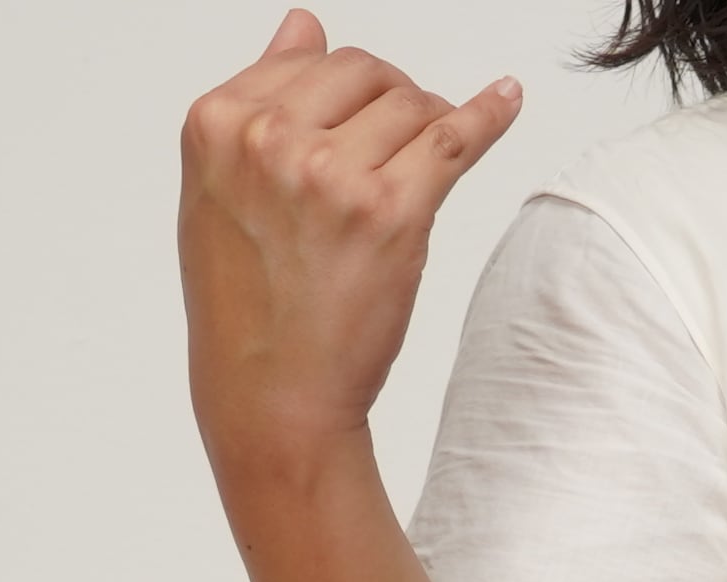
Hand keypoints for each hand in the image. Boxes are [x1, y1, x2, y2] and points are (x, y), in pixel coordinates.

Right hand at [179, 12, 520, 479]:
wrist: (274, 399)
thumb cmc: (248, 308)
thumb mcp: (222, 193)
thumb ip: (260, 102)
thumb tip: (304, 26)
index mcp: (218, 122)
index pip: (306, 61)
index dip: (347, 89)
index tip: (370, 111)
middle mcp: (270, 138)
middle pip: (364, 74)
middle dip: (393, 101)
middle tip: (404, 146)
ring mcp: (332, 173)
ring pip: (410, 105)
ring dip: (430, 128)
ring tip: (426, 168)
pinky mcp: (391, 212)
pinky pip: (455, 138)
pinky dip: (489, 114)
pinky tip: (508, 99)